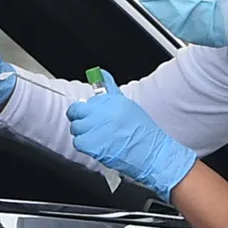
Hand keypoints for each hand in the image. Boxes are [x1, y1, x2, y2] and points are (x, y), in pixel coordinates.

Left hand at [66, 70, 195, 200]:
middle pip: (76, 112)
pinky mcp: (91, 144)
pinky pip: (78, 142)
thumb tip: (101, 74)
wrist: (152, 153)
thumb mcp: (129, 106)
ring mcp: (95, 128)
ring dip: (83, 133)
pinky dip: (84, 145)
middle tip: (90, 127)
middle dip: (81, 119)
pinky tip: (96, 146)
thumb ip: (111, 91)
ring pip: (76, 128)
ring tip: (97, 138)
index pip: (88, 100)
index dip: (86, 109)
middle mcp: (102, 112)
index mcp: (112, 101)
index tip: (89, 114)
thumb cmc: (144, 133)